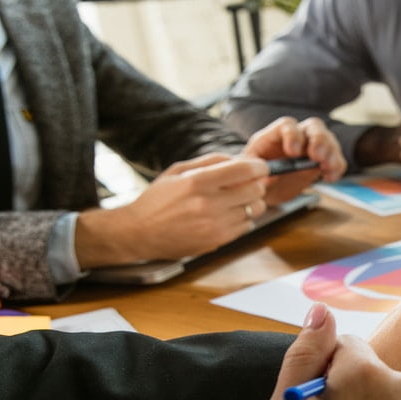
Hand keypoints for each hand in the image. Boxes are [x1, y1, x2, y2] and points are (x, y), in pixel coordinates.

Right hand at [75, 154, 268, 267]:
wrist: (139, 232)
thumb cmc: (158, 199)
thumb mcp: (178, 171)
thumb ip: (210, 162)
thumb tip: (240, 158)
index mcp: (197, 182)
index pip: (244, 170)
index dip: (259, 166)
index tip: (260, 166)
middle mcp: (208, 204)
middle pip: (255, 190)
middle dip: (257, 184)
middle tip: (248, 183)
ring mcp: (214, 225)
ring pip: (255, 210)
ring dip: (251, 203)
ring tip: (236, 200)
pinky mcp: (217, 241)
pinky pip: (247, 226)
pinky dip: (243, 218)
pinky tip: (228, 214)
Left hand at [241, 116, 346, 205]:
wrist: (264, 192)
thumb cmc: (253, 179)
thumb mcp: (247, 176)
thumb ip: (254, 174)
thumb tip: (266, 178)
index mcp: (273, 137)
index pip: (286, 125)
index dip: (292, 135)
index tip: (293, 153)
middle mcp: (295, 138)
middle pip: (313, 126)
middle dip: (318, 139)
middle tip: (317, 156)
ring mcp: (310, 148)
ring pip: (328, 139)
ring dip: (331, 153)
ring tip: (328, 168)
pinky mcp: (321, 162)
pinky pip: (336, 159)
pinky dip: (337, 167)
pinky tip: (330, 177)